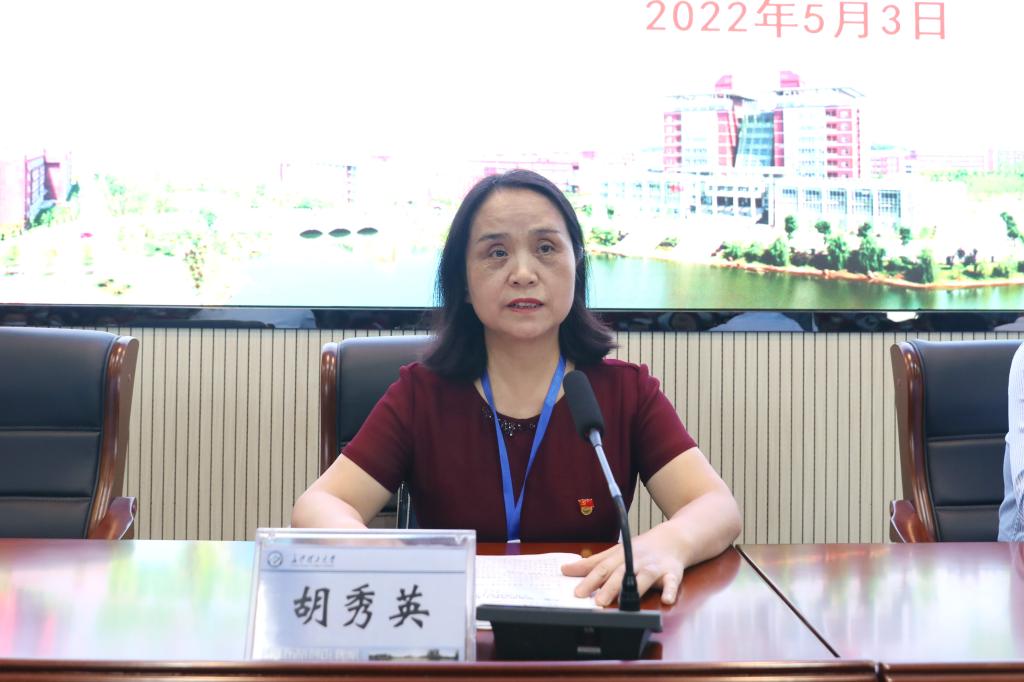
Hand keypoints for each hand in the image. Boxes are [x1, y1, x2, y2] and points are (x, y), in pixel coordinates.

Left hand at [560, 524, 685, 606]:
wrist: (673, 539)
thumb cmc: (640, 549)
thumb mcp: (614, 553)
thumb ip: (591, 563)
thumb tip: (565, 570)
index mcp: (621, 556)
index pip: (602, 568)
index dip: (590, 580)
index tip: (578, 593)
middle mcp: (636, 561)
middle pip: (621, 573)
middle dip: (610, 587)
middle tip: (598, 602)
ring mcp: (654, 567)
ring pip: (644, 577)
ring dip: (635, 589)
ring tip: (625, 602)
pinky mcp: (672, 574)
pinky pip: (673, 583)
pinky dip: (670, 591)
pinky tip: (666, 599)